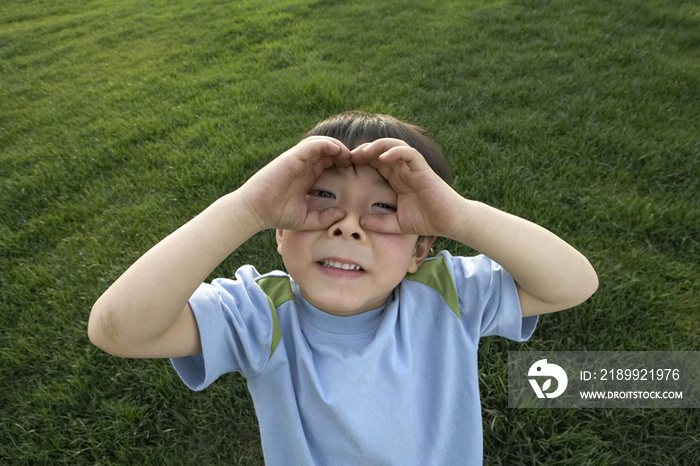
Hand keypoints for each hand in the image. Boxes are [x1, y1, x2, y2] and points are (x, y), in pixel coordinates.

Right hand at [239, 136, 351, 230]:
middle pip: (329, 151)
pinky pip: (313, 144)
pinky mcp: (292, 157)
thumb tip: (343, 214)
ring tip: (350, 155)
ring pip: (322, 144)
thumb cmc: (277, 215)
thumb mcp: (307, 219)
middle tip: (358, 161)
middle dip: (344, 153)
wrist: (256, 210)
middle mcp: (304, 165)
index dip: (344, 164)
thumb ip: (325, 218)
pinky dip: (327, 144)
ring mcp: (298, 160)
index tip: (358, 172)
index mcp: (308, 176)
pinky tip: (338, 151)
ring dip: (338, 146)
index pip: (330, 163)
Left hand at [350, 139, 466, 237]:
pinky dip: (396, 152)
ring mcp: (413, 167)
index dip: (359, 161)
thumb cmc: (427, 220)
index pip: (375, 163)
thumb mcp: (397, 224)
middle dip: (363, 150)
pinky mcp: (424, 169)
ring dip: (377, 146)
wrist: (450, 222)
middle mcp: (403, 169)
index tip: (344, 166)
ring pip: (393, 146)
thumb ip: (379, 223)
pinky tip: (384, 157)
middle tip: (346, 156)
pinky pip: (409, 153)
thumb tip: (360, 223)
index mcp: (396, 178)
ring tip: (362, 152)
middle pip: (380, 150)